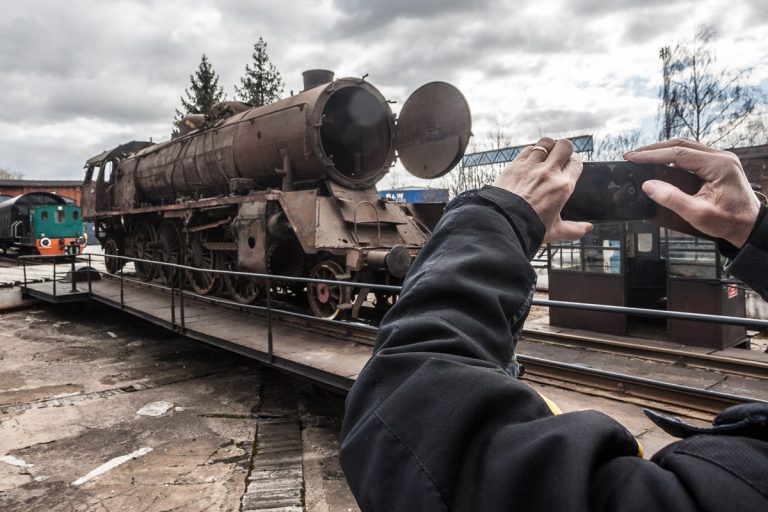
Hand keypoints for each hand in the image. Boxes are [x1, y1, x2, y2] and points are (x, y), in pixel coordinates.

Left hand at [493, 137, 591, 242]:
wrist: (502, 224)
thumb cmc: (528, 228)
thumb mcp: (555, 231)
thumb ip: (574, 229)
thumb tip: (587, 228)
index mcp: (562, 187)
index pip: (576, 162)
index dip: (574, 162)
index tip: (570, 166)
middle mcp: (548, 172)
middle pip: (564, 145)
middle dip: (564, 149)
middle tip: (559, 158)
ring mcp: (530, 166)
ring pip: (546, 143)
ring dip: (548, 147)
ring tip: (545, 156)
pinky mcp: (514, 165)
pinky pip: (528, 149)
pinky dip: (531, 152)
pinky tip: (530, 161)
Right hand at [624, 138, 759, 247]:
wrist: (750, 226)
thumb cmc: (729, 221)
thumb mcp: (698, 214)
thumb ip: (672, 198)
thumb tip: (648, 185)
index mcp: (719, 165)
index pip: (678, 152)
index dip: (652, 155)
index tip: (633, 157)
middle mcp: (721, 157)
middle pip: (681, 144)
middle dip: (654, 149)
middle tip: (633, 155)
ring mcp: (720, 160)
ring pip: (686, 147)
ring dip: (663, 151)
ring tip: (643, 157)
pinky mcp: (717, 165)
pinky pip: (691, 155)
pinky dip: (673, 156)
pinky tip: (660, 162)